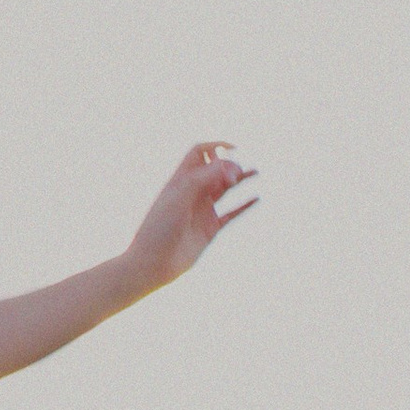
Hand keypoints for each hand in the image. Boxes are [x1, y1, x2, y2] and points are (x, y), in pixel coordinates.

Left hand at [127, 141, 255, 290]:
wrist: (153, 263)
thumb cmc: (159, 228)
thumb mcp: (179, 197)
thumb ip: (202, 178)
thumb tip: (227, 163)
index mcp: (180, 179)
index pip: (199, 152)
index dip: (215, 146)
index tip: (232, 149)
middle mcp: (192, 192)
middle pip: (215, 169)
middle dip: (229, 165)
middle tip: (235, 175)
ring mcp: (202, 210)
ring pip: (225, 189)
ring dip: (240, 179)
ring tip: (256, 171)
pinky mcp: (210, 228)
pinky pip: (231, 213)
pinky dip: (244, 205)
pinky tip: (256, 198)